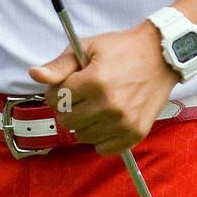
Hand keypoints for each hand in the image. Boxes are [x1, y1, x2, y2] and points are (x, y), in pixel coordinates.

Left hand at [27, 20, 179, 155]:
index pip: (55, 99)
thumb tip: (35, 74)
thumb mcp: (89, 48)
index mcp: (94, 81)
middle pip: (66, 119)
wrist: (161, 55)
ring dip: (83, 122)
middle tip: (81, 95)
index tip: (67, 85)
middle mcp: (108, 105)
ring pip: (82, 136)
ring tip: (95, 105)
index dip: (57, 91)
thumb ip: (60, 65)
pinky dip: (100, 137)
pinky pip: (103, 148)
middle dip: (68, 106)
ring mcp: (123, 122)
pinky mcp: (135, 132)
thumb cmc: (123, 49)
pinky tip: (105, 120)